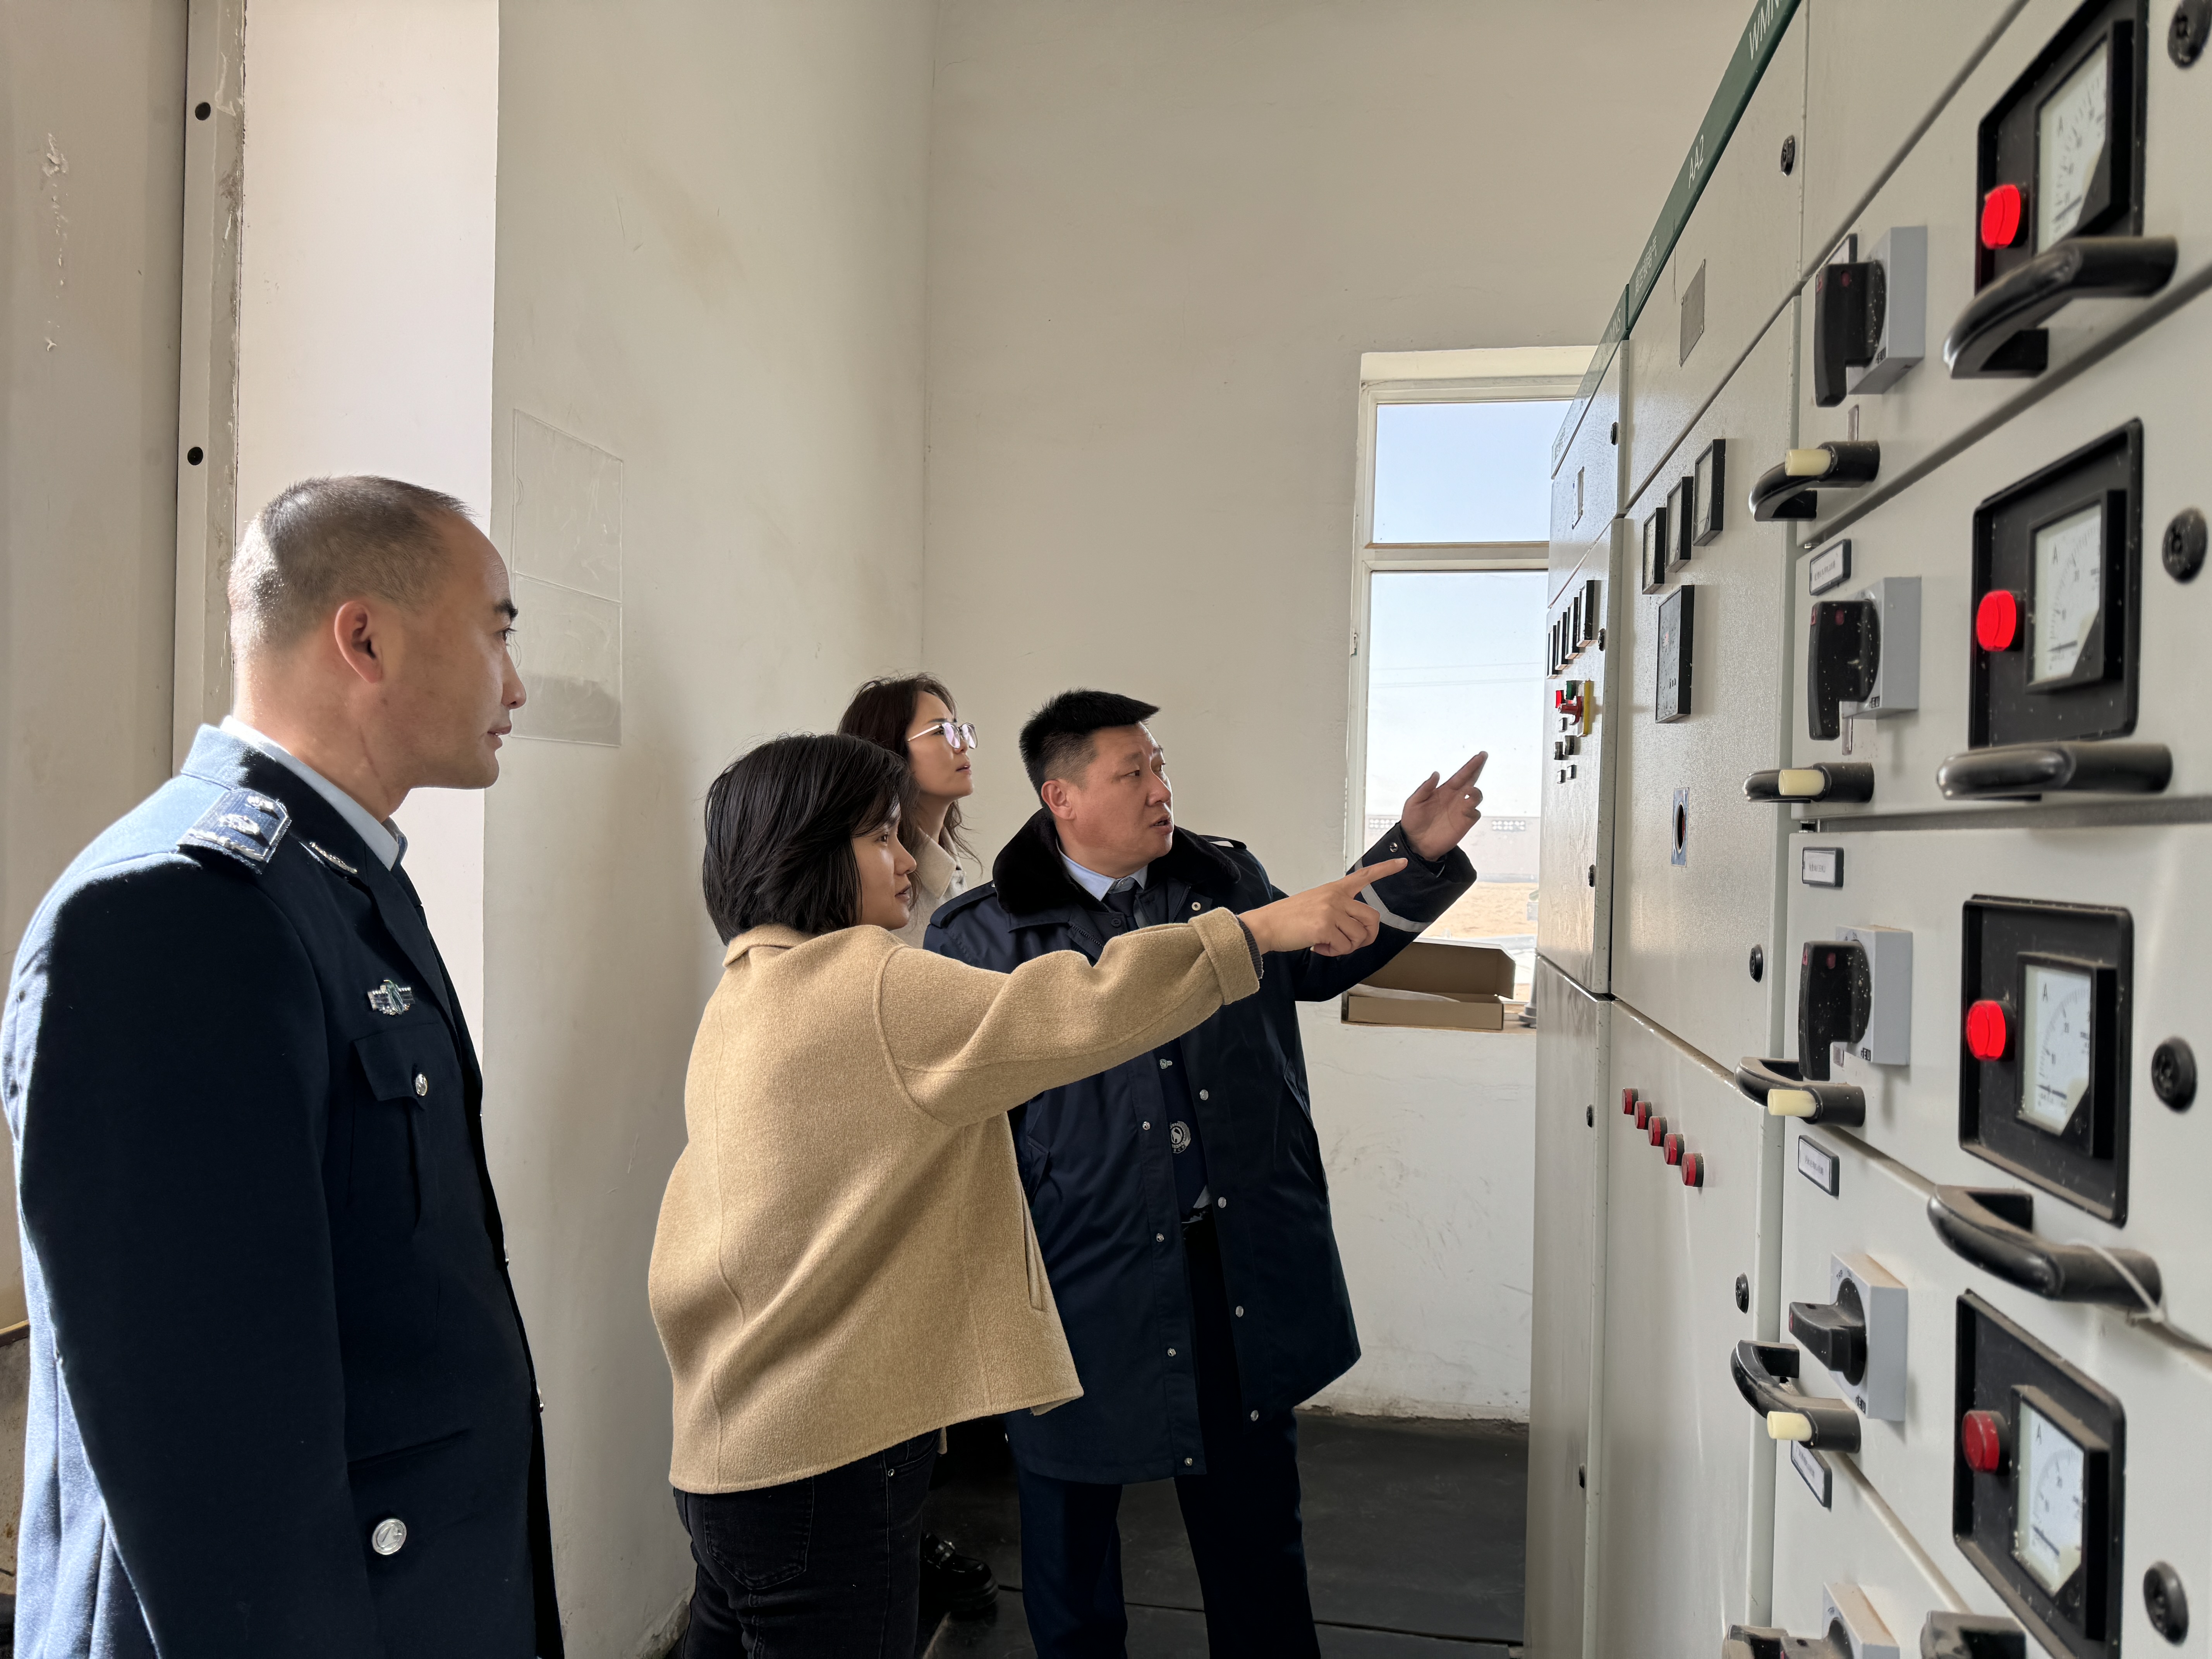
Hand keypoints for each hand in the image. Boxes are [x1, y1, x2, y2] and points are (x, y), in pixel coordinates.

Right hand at [1239, 860, 1406, 957]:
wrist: (1266, 926)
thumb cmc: (1287, 918)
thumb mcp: (1314, 903)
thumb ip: (1336, 909)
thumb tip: (1353, 929)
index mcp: (1334, 889)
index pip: (1364, 876)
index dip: (1386, 869)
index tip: (1402, 862)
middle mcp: (1335, 898)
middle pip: (1372, 918)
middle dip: (1367, 937)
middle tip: (1350, 943)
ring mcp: (1331, 911)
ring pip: (1359, 936)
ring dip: (1347, 947)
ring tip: (1329, 945)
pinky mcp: (1325, 927)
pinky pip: (1344, 947)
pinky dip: (1333, 953)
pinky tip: (1318, 947)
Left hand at [1401, 751, 1487, 860]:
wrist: (1415, 843)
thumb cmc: (1412, 821)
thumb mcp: (1414, 802)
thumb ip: (1425, 788)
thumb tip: (1436, 774)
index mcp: (1444, 790)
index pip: (1460, 775)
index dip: (1470, 765)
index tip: (1479, 756)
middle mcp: (1455, 798)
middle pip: (1471, 780)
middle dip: (1477, 769)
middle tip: (1482, 758)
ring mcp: (1461, 810)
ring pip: (1476, 796)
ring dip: (1475, 792)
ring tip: (1469, 790)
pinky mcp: (1464, 823)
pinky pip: (1475, 813)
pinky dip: (1473, 809)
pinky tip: (1466, 808)